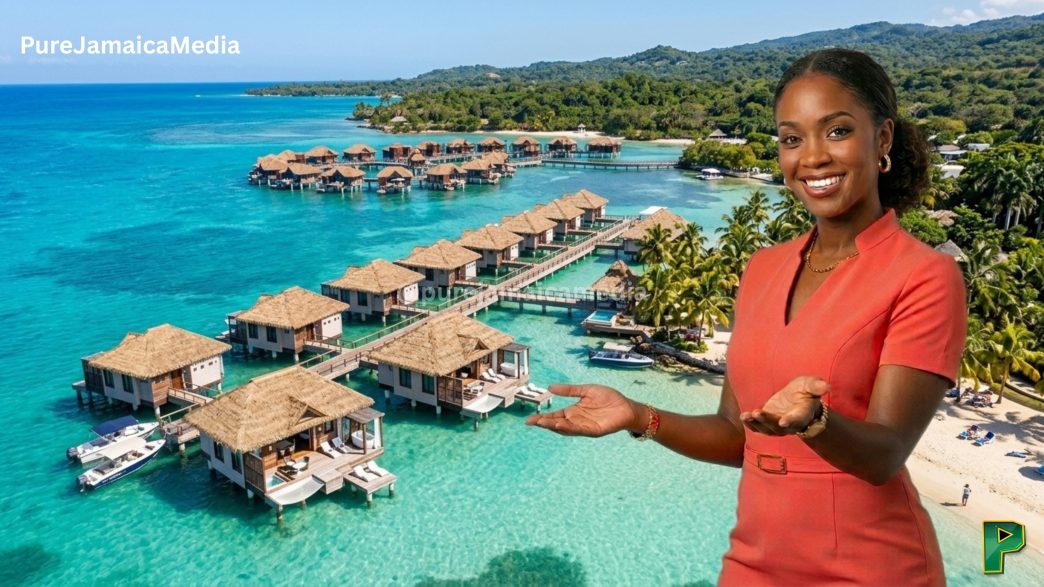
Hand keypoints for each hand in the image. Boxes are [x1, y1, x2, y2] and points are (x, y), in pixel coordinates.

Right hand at [525, 383, 641, 436]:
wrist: (626, 406)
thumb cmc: (609, 398)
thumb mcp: (586, 390)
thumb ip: (569, 390)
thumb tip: (550, 387)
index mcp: (574, 411)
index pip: (555, 415)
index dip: (543, 417)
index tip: (530, 418)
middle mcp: (577, 420)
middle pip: (556, 423)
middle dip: (544, 423)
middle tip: (531, 422)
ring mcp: (584, 426)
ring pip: (565, 428)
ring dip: (553, 426)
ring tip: (542, 423)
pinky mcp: (593, 430)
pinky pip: (578, 429)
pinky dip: (568, 428)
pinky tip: (559, 425)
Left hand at [740, 376, 828, 435]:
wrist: (798, 399)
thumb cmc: (805, 391)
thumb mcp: (811, 385)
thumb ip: (816, 386)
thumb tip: (826, 386)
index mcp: (803, 415)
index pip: (798, 420)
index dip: (791, 421)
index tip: (783, 421)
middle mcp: (790, 424)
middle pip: (778, 427)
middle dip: (767, 421)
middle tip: (758, 413)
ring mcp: (777, 426)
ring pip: (766, 429)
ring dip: (756, 423)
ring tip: (747, 415)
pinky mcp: (767, 423)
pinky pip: (758, 427)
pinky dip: (750, 424)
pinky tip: (743, 416)